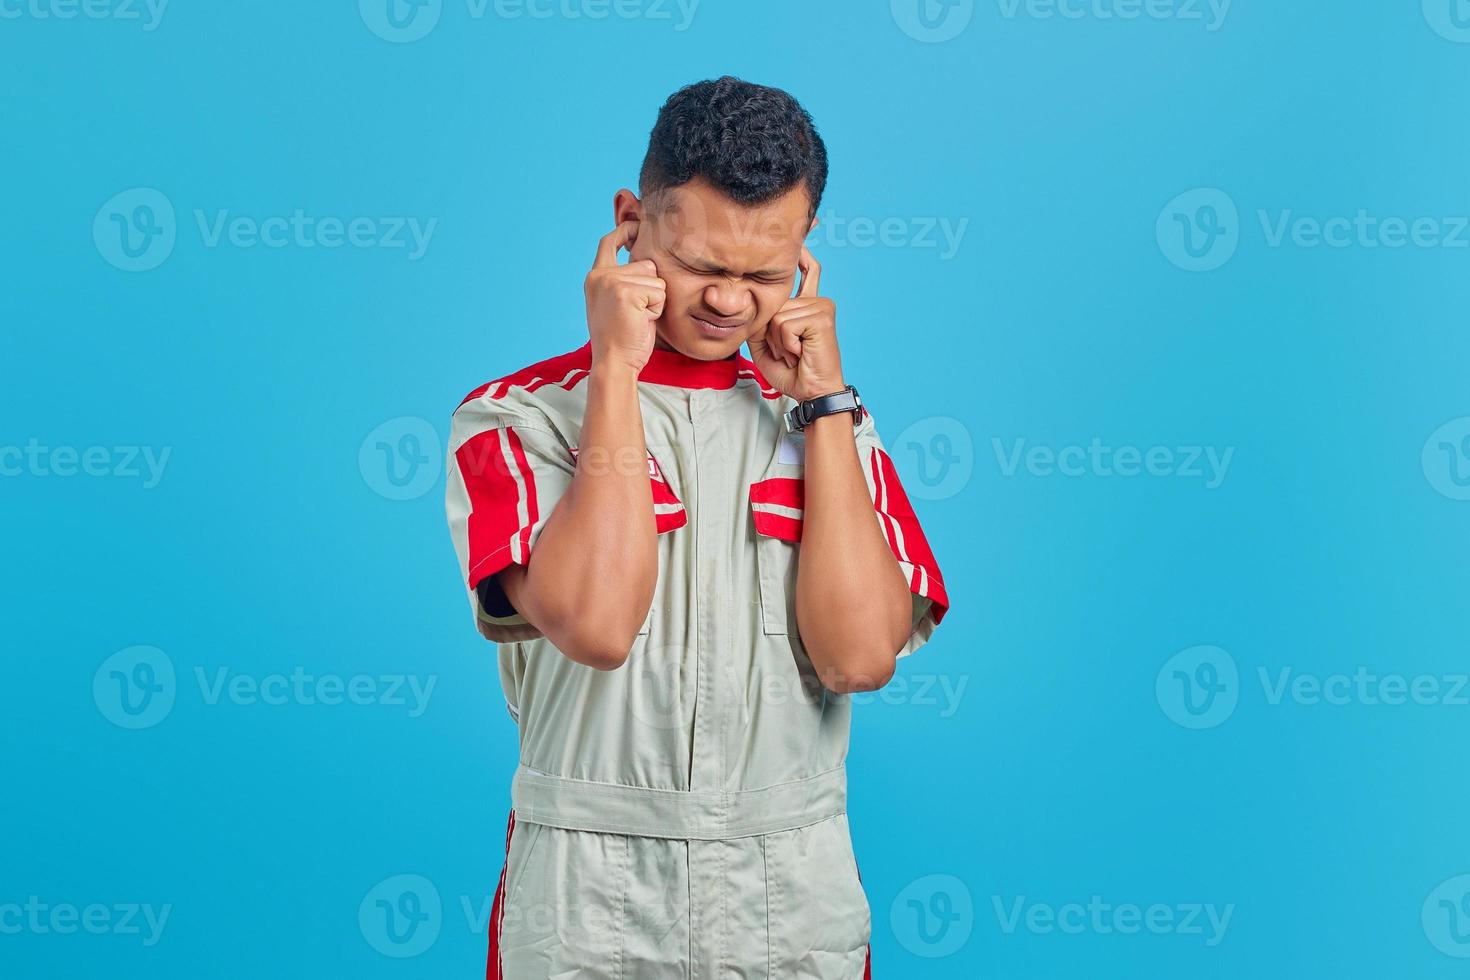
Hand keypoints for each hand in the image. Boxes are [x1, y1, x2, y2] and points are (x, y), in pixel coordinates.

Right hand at [584, 220, 665, 375]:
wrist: (614, 363)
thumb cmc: (621, 339)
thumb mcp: (617, 304)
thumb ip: (624, 282)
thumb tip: (647, 262)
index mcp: (595, 277)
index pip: (608, 242)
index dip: (624, 231)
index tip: (636, 225)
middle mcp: (600, 276)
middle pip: (646, 264)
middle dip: (651, 289)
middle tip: (637, 314)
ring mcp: (612, 282)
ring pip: (656, 279)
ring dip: (655, 301)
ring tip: (638, 318)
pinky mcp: (626, 292)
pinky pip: (659, 292)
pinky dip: (658, 309)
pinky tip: (642, 321)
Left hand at [745, 246, 843, 401]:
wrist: (812, 392)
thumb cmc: (792, 371)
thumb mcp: (765, 342)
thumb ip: (759, 318)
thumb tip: (751, 298)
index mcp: (807, 304)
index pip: (808, 269)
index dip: (804, 250)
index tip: (812, 221)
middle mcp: (817, 300)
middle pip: (774, 302)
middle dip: (771, 332)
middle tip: (790, 351)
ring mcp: (821, 305)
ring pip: (776, 315)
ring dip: (779, 341)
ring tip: (795, 353)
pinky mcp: (822, 315)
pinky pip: (784, 324)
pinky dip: (786, 344)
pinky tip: (801, 352)